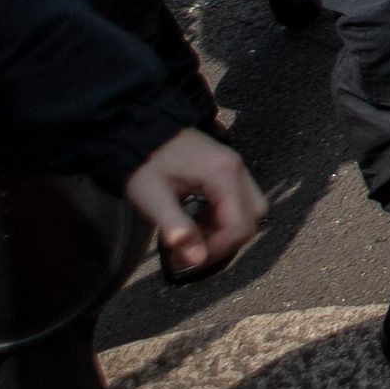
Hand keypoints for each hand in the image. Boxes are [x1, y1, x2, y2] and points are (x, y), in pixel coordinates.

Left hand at [124, 129, 266, 275]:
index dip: (217, 250)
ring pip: (249, 209)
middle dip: (225, 240)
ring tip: (193, 235)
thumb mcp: (154, 198)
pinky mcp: (226, 168)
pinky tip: (195, 220)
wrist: (137, 128)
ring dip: (224, 229)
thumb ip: (178, 228)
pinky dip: (221, 217)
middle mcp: (236, 169)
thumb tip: (196, 260)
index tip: (189, 260)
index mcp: (223, 174)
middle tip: (194, 249)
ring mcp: (234, 167)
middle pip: (252, 217)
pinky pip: (237, 200)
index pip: (239, 225)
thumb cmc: (144, 162)